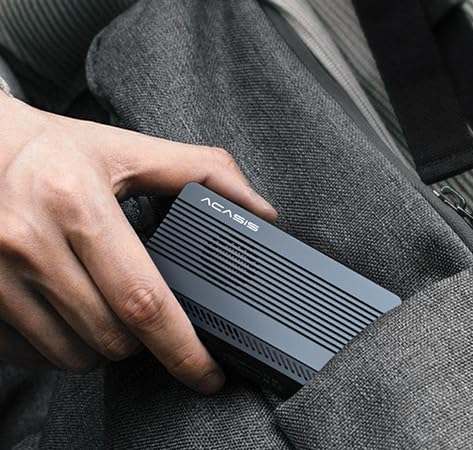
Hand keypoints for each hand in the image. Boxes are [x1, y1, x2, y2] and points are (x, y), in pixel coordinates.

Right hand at [0, 93, 276, 392]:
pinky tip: (72, 317)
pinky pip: (29, 354)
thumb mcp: (131, 151)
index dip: (183, 348)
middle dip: (145, 343)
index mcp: (78, 204)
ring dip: (104, 348)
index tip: (207, 373)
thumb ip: (204, 172)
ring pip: (72, 355)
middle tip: (153, 321)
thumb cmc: (57, 151)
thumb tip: (260, 211)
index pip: (143, 299)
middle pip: (111, 338)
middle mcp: (30, 242)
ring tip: (112, 313)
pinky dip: (60, 348)